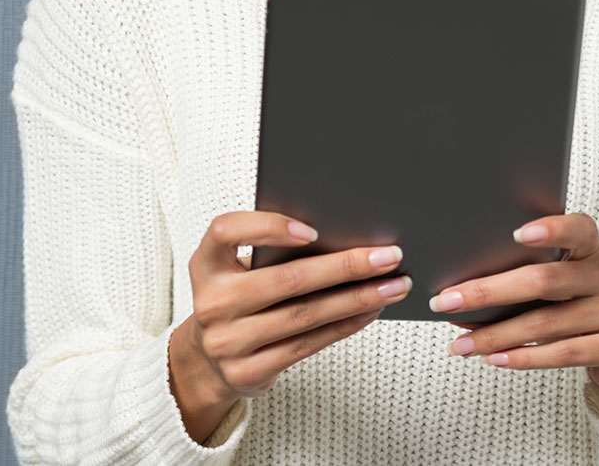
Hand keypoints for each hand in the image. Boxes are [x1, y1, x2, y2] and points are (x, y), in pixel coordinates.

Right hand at [169, 210, 412, 441]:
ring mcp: (228, 342)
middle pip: (286, 279)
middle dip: (345, 266)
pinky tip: (370, 311)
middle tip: (388, 256)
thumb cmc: (236, 299)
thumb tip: (343, 238)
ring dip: (356, 298)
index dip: (268, 226)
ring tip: (392, 286)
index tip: (313, 230)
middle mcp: (212, 302)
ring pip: (304, 315)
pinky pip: (307, 345)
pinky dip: (344, 326)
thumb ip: (268, 253)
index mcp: (206, 264)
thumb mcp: (235, 270)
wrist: (208, 360)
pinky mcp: (248, 371)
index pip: (226, 231)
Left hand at [430, 213, 598, 420]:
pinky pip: (562, 353)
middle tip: (445, 302)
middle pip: (544, 280)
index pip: (578, 228)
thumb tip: (460, 293)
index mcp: (592, 250)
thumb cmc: (578, 308)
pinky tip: (494, 358)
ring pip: (545, 322)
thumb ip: (524, 281)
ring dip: (494, 335)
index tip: (515, 233)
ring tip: (460, 345)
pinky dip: (522, 357)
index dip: (550, 228)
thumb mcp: (561, 286)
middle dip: (487, 292)